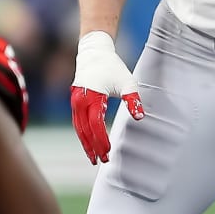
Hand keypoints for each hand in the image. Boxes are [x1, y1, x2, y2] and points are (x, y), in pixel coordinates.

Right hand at [70, 31, 142, 164]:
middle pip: (85, 130)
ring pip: (78, 128)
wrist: (94, 52)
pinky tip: (89, 143)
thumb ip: (133, 99)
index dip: (102, 140)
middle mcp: (79, 101)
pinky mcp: (74, 101)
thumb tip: (140, 117)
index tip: (108, 152)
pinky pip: (77, 122)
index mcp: (92, 97)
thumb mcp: (127, 81)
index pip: (96, 124)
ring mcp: (75, 101)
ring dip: (86, 144)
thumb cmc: (113, 67)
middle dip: (93, 147)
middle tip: (102, 161)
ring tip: (93, 158)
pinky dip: (83, 135)